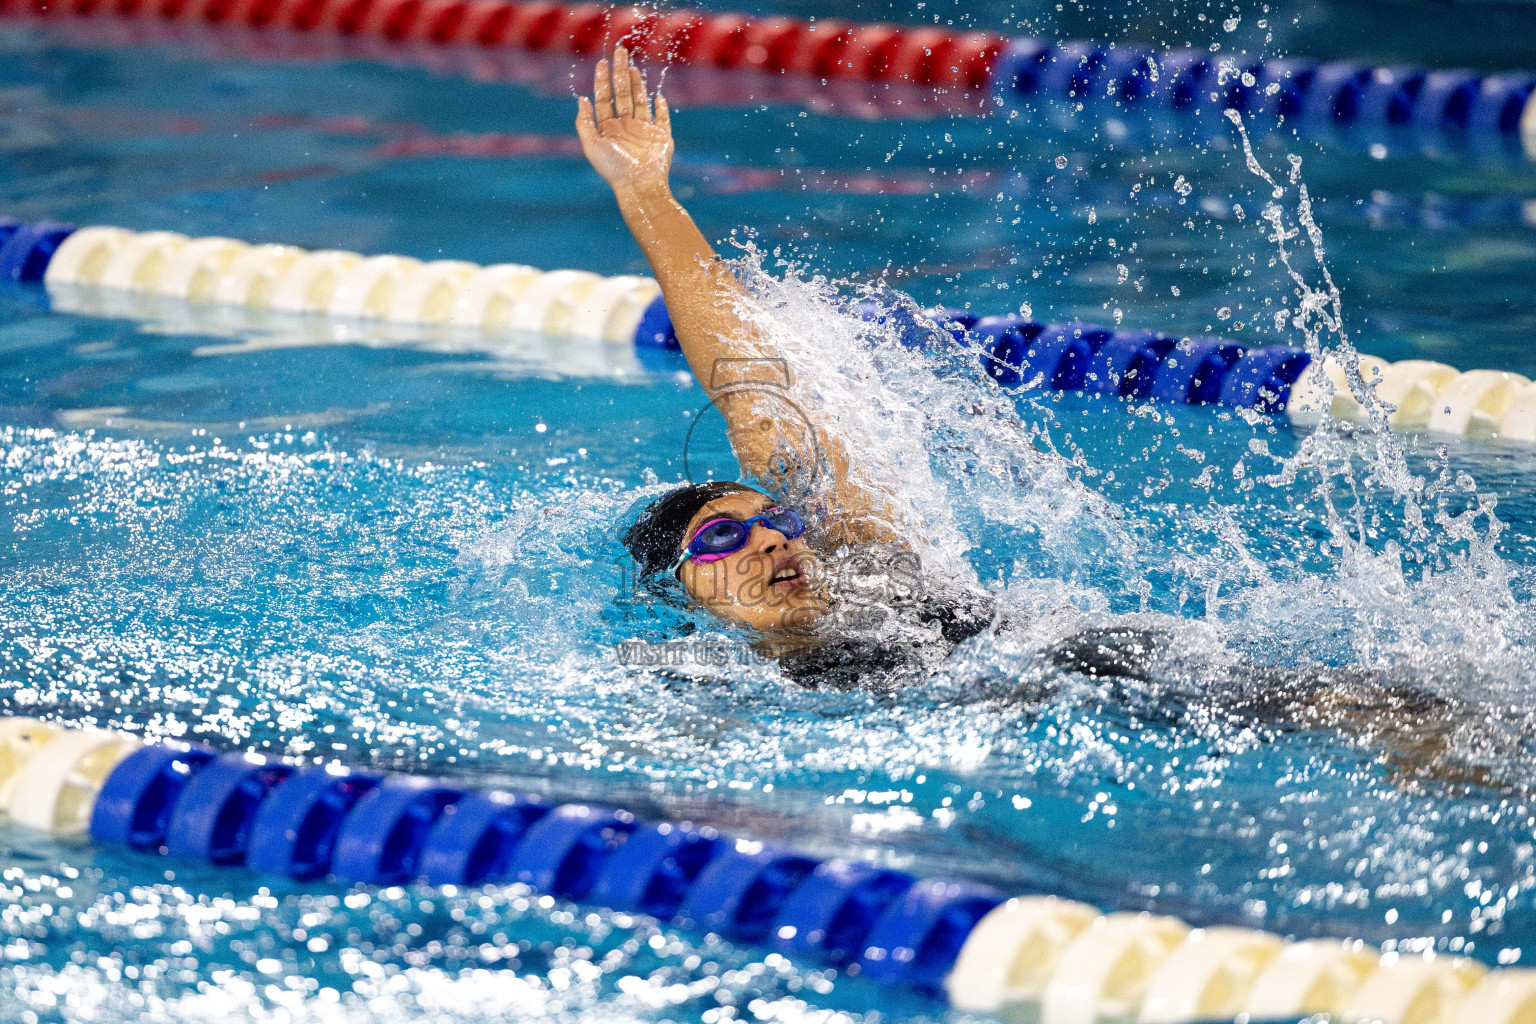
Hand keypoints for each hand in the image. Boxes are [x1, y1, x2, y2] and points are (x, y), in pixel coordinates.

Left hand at [576, 45, 672, 196]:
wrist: (639, 185)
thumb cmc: (613, 168)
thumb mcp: (591, 145)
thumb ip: (584, 122)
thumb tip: (581, 99)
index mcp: (608, 128)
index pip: (604, 99)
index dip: (602, 80)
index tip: (602, 62)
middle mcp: (625, 127)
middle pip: (622, 94)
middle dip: (620, 73)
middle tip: (620, 52)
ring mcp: (644, 131)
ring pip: (640, 101)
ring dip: (637, 84)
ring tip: (633, 67)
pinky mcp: (661, 137)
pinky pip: (663, 119)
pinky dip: (661, 108)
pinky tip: (658, 96)